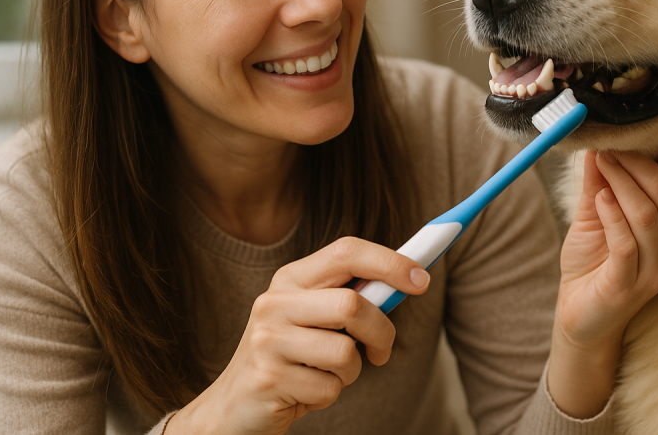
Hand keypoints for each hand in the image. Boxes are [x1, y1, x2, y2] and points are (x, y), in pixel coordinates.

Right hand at [165, 237, 430, 434]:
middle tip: (382, 352)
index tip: (422, 280)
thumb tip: (411, 279)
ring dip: (351, 372)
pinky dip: (330, 395)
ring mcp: (267, 341)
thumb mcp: (316, 319)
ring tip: (328, 374)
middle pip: (352, 304)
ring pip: (345, 352)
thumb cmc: (292, 357)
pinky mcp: (267, 379)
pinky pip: (329, 388)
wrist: (235, 406)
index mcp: (290, 279)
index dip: (390, 262)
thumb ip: (352, 298)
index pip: (346, 252)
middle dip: (381, 332)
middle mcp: (274, 303)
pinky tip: (306, 392)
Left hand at [548, 129, 657, 417]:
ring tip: (600, 165)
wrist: (581, 313)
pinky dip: (611, 214)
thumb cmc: (595, 260)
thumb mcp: (600, 212)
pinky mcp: (631, 286)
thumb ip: (604, 179)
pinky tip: (598, 199)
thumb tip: (601, 139)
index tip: (636, 128)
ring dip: (620, 181)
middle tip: (608, 147)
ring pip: (646, 213)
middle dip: (635, 163)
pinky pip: (627, 242)